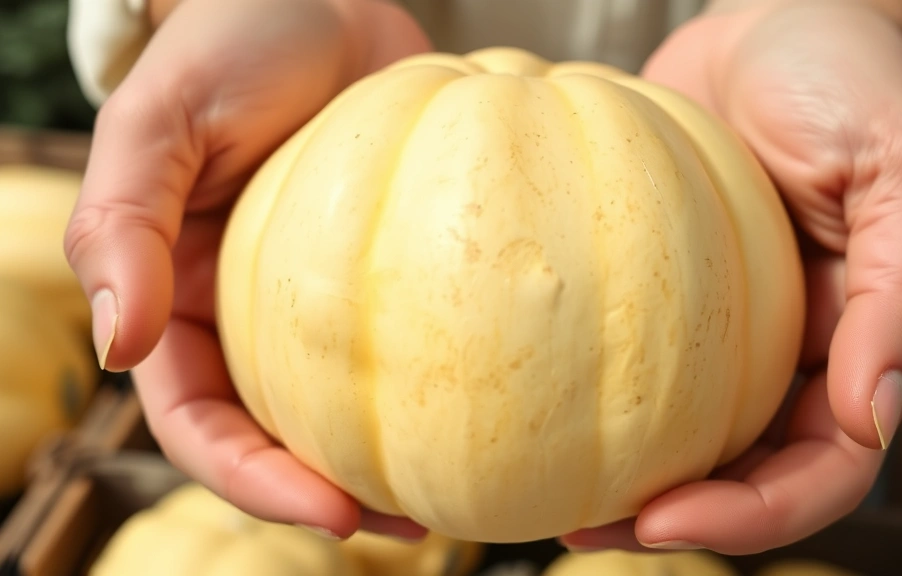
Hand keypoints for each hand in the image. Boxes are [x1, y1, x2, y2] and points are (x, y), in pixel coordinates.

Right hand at [64, 0, 431, 539]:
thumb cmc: (229, 42)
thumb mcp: (157, 120)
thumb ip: (121, 222)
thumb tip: (115, 345)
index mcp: (176, 300)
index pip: (197, 422)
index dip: (253, 481)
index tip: (334, 511)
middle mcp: (248, 315)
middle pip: (277, 437)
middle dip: (330, 495)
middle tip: (413, 525)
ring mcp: (320, 299)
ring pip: (347, 405)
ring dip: (393, 460)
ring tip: (461, 499)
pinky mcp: (388, 268)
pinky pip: (413, 337)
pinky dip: (443, 382)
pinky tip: (494, 403)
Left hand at [561, 0, 901, 553]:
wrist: (772, 20)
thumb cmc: (848, 78)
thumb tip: (871, 416)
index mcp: (855, 343)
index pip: (822, 467)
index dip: (754, 514)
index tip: (664, 518)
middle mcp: (786, 352)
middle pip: (741, 474)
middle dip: (672, 518)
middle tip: (583, 529)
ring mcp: (721, 327)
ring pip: (680, 433)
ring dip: (621, 478)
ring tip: (547, 498)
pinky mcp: (664, 289)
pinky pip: (631, 356)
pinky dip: (591, 391)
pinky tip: (532, 399)